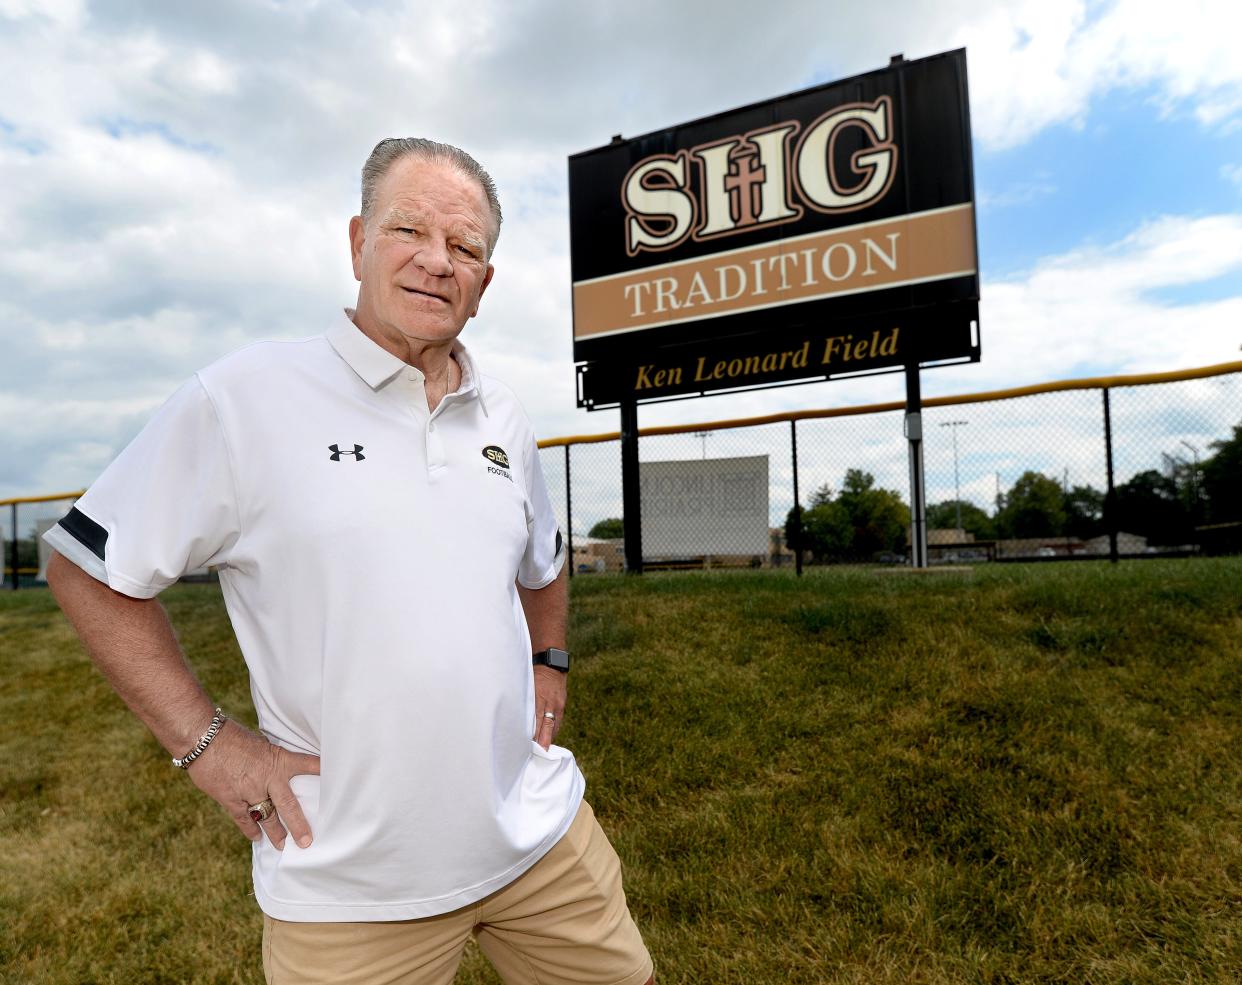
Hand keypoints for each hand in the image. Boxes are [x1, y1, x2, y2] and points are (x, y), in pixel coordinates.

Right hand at [186, 719, 320, 849]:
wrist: (204, 738)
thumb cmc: (232, 736)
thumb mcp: (260, 743)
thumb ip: (269, 758)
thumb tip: (276, 765)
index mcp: (278, 760)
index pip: (306, 765)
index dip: (321, 771)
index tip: (337, 778)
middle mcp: (267, 778)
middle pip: (288, 806)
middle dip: (299, 825)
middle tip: (307, 842)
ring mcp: (249, 791)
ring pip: (266, 817)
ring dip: (275, 833)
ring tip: (283, 845)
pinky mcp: (230, 799)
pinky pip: (243, 819)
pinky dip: (250, 830)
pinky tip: (256, 838)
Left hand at [533, 665, 566, 750]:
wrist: (552, 664)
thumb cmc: (535, 675)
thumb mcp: (528, 686)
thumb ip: (526, 702)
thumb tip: (519, 719)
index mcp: (539, 697)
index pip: (536, 719)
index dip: (534, 733)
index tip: (530, 744)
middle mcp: (550, 702)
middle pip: (547, 725)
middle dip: (543, 740)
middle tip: (540, 753)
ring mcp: (558, 704)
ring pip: (554, 725)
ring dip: (549, 737)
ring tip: (544, 750)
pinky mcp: (562, 704)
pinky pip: (558, 720)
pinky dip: (554, 730)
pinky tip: (550, 737)